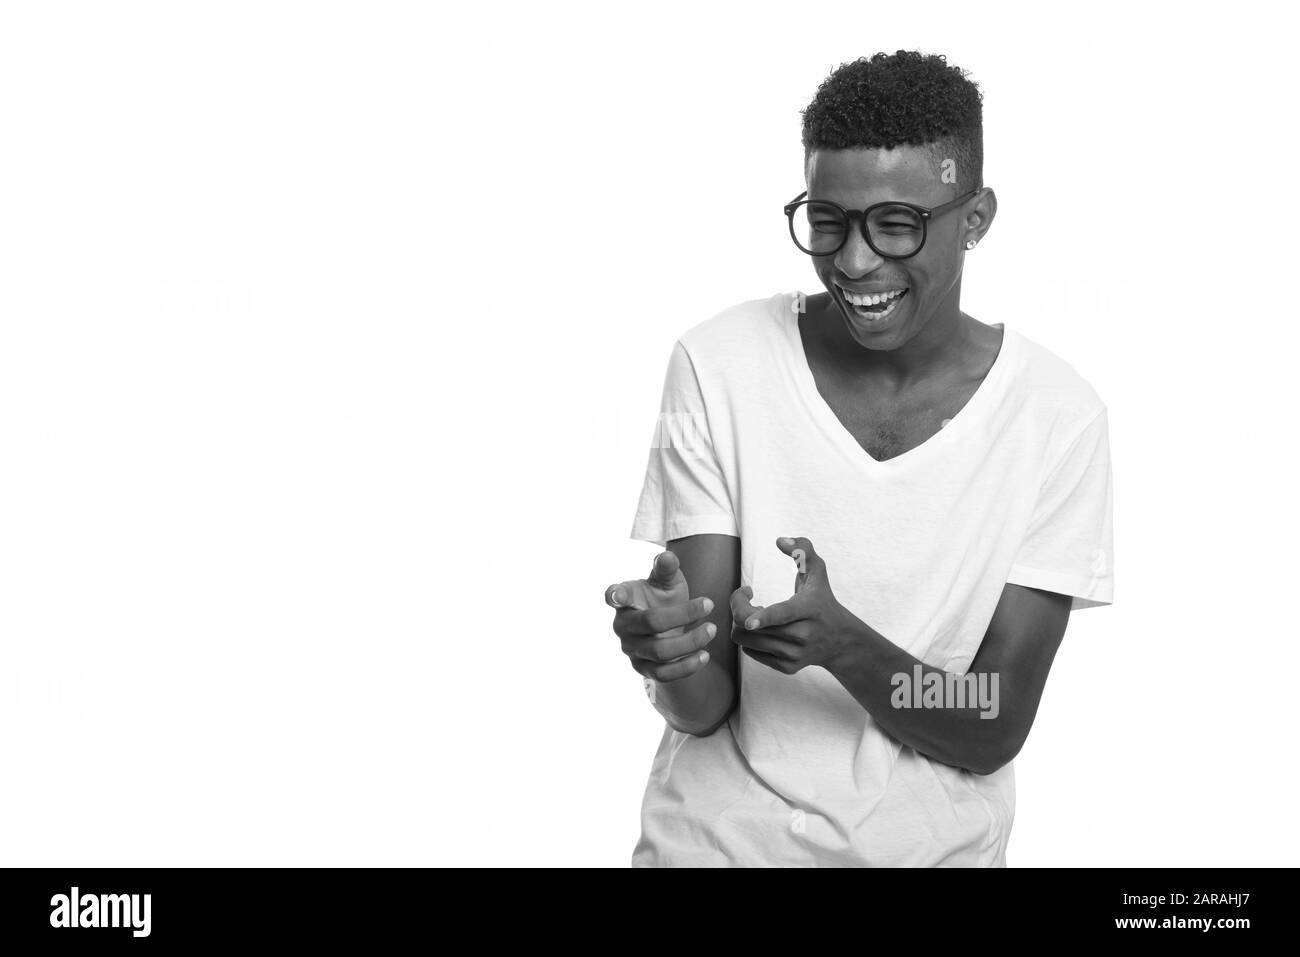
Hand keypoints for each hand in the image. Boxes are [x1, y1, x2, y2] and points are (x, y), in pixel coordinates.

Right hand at [606, 551, 715, 681]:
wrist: (667, 628)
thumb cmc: (663, 598)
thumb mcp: (667, 581)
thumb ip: (666, 569)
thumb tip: (667, 556)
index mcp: (625, 599)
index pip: (614, 596)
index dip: (615, 595)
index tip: (617, 594)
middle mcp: (623, 626)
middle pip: (650, 623)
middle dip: (683, 615)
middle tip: (710, 604)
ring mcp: (631, 649)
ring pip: (660, 651)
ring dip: (690, 641)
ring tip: (712, 629)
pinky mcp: (642, 669)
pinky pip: (663, 674)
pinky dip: (686, 667)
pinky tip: (705, 656)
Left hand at [729, 536, 856, 674]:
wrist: (840, 641)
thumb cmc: (822, 599)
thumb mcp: (818, 571)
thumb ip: (802, 549)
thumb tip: (780, 540)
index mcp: (808, 609)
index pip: (782, 615)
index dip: (763, 617)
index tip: (749, 619)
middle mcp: (802, 635)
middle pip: (751, 627)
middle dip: (739, 607)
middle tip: (748, 596)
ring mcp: (794, 654)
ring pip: (746, 640)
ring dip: (742, 622)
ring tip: (755, 612)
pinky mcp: (787, 667)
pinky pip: (750, 651)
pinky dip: (749, 637)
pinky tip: (762, 628)